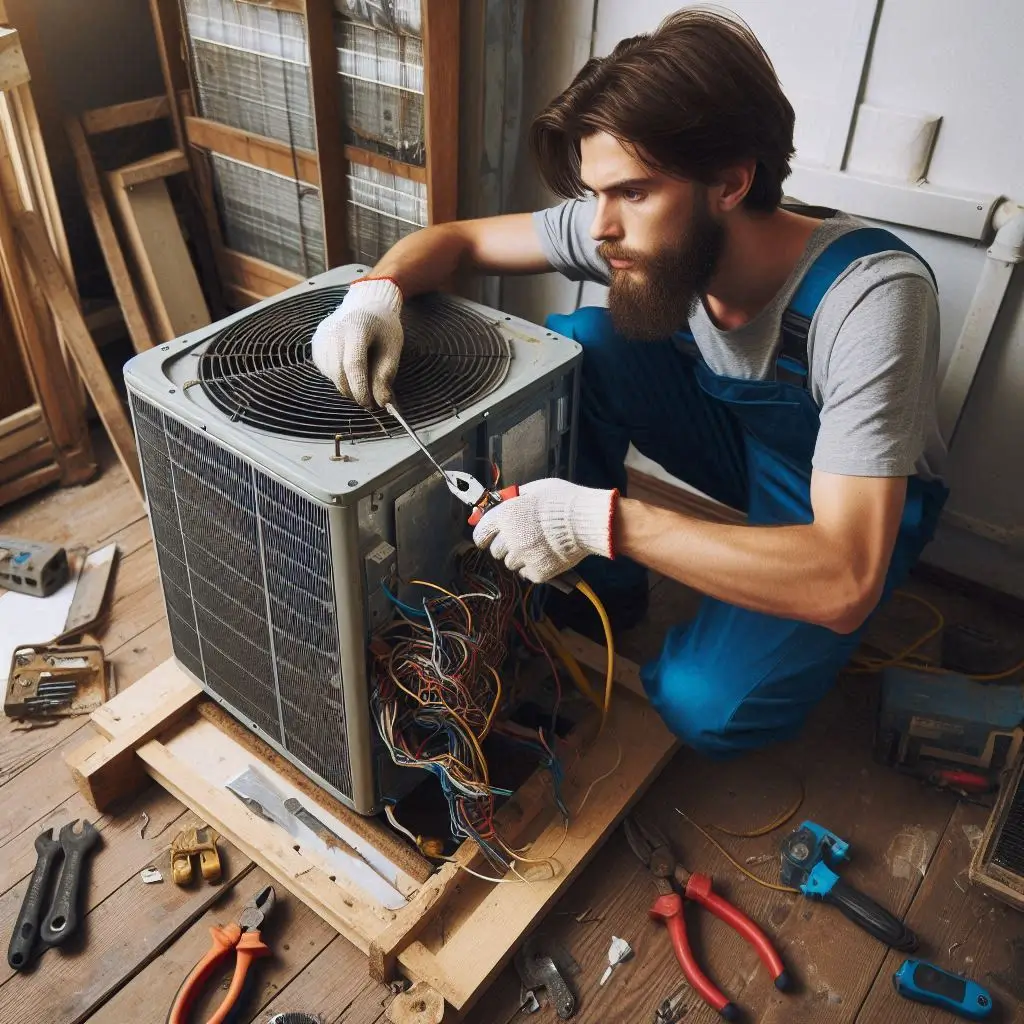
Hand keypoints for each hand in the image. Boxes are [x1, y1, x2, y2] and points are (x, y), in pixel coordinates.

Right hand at [310, 277, 403, 405]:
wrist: (365, 305)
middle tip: (369, 402)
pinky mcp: (316, 345)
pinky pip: (327, 371)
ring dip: (347, 387)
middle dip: (354, 392)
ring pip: (332, 375)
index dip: (361, 388)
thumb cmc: (383, 327)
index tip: (370, 404)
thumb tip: (382, 402)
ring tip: (363, 384)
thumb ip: (386, 374)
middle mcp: (334, 330)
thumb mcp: (393, 347)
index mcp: (357, 327)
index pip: (354, 364)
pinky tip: (351, 370)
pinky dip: (340, 378)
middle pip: (339, 373)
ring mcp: (322, 337)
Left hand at [472, 478, 618, 582]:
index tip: (487, 538)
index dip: (484, 536)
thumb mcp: (535, 489)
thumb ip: (514, 497)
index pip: (480, 534)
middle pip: (496, 551)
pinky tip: (545, 556)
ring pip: (511, 563)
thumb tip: (498, 501)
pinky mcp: (538, 571)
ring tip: (537, 546)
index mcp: (505, 516)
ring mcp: (524, 557)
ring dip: (520, 557)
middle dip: (505, 546)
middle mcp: (510, 538)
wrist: (588, 520)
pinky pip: (526, 573)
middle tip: (521, 539)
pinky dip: (533, 567)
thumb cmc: (564, 500)